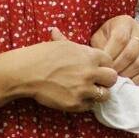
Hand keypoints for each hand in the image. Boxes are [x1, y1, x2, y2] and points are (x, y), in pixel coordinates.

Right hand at [0, 31, 116, 111]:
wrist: (26, 73)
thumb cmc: (40, 56)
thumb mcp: (58, 45)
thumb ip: (67, 41)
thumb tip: (56, 31)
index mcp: (89, 55)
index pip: (110, 61)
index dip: (104, 66)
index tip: (98, 69)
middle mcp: (89, 72)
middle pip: (113, 78)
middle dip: (106, 80)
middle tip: (97, 81)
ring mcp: (83, 89)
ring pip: (105, 95)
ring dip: (98, 93)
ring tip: (88, 91)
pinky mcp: (76, 103)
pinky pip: (90, 106)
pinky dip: (85, 103)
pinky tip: (76, 96)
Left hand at [90, 15, 138, 84]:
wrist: (130, 37)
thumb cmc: (109, 37)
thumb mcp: (101, 35)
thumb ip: (98, 46)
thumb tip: (98, 62)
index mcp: (125, 22)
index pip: (120, 39)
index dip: (111, 55)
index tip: (102, 65)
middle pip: (130, 53)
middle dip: (117, 67)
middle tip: (108, 75)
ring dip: (126, 75)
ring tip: (116, 79)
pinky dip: (137, 80)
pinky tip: (127, 82)